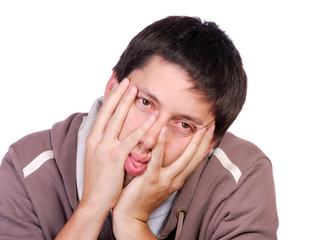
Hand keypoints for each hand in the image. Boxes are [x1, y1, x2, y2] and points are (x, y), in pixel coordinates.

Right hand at [81, 78, 154, 212]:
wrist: (94, 201)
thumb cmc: (99, 180)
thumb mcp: (97, 157)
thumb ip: (104, 143)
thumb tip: (113, 132)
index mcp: (92, 139)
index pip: (102, 113)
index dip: (111, 98)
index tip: (119, 86)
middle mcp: (96, 140)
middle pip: (108, 111)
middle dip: (118, 94)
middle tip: (128, 80)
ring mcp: (105, 148)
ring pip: (117, 120)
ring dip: (126, 103)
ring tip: (136, 89)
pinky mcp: (115, 158)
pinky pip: (131, 140)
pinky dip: (142, 128)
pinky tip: (152, 119)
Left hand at [112, 124, 214, 237]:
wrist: (131, 215)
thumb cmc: (142, 197)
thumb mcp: (160, 184)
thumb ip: (166, 171)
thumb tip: (168, 155)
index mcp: (178, 180)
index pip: (195, 161)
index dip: (204, 147)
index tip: (210, 134)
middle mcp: (175, 180)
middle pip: (195, 159)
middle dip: (205, 142)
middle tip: (211, 126)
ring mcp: (165, 180)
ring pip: (184, 159)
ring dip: (194, 143)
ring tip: (199, 128)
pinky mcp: (151, 178)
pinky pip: (158, 158)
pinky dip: (161, 143)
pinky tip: (164, 130)